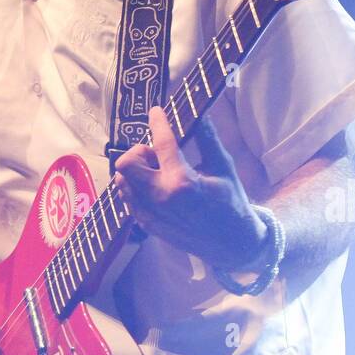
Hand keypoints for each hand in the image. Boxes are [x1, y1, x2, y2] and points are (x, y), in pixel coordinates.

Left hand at [113, 106, 267, 269]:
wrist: (232, 244)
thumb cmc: (230, 201)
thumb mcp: (223, 167)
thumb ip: (208, 139)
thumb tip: (201, 113)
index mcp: (182, 181)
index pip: (161, 143)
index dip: (158, 122)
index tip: (156, 111)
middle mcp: (161, 198)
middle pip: (126, 163)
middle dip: (139, 151)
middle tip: (157, 154)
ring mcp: (151, 214)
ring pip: (122, 181)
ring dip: (136, 170)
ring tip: (158, 171)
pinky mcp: (147, 225)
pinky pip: (128, 199)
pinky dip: (136, 187)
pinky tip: (156, 186)